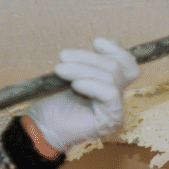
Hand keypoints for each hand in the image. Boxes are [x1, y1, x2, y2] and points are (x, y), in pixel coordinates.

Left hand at [25, 38, 139, 151]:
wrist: (41, 127)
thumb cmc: (53, 103)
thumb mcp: (74, 74)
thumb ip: (92, 62)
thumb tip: (108, 42)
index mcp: (110, 85)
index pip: (127, 64)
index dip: (116, 50)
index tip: (96, 43)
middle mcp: (116, 97)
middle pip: (116, 67)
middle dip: (89, 58)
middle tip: (63, 56)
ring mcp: (116, 109)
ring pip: (111, 77)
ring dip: (83, 70)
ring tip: (61, 70)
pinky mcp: (112, 119)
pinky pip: (110, 93)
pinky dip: (92, 85)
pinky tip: (75, 86)